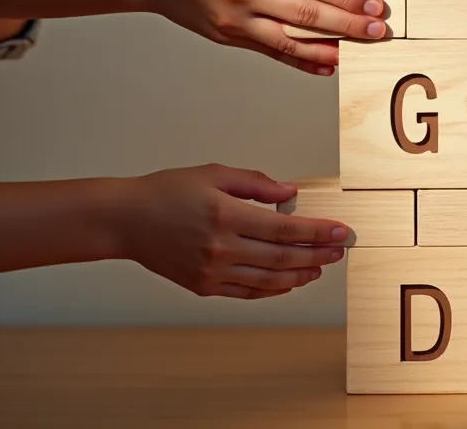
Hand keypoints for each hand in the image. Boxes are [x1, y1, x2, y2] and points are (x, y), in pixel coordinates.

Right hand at [120, 164, 346, 298]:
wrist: (126, 221)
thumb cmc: (165, 193)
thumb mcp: (213, 174)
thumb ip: (256, 183)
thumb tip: (290, 192)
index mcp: (226, 215)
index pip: (285, 228)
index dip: (318, 232)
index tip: (340, 232)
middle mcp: (222, 247)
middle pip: (283, 257)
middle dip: (317, 254)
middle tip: (339, 250)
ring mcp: (213, 271)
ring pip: (270, 280)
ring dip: (300, 275)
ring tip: (319, 267)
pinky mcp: (205, 286)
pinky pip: (248, 292)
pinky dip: (273, 289)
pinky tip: (288, 282)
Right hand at [137, 0, 388, 74]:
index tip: (375, 2)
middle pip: (306, 12)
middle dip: (349, 23)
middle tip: (380, 30)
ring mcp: (234, 19)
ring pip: (291, 38)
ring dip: (332, 47)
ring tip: (362, 49)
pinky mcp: (228, 37)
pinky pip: (273, 52)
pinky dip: (303, 61)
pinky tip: (329, 64)